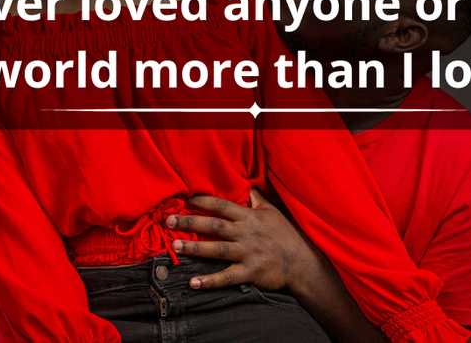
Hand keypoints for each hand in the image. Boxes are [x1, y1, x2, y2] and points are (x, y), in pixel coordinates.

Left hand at [165, 189, 313, 290]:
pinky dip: (210, 281)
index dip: (203, 202)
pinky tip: (193, 282)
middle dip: (190, 222)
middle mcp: (245, 233)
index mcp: (249, 217)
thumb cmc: (286, 235)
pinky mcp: (249, 272)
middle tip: (169, 221)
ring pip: (216, 249)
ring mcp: (247, 253)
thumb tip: (248, 187)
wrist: (302, 262)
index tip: (185, 200)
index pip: (222, 206)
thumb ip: (257, 200)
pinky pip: (227, 276)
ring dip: (195, 248)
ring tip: (175, 246)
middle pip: (214, 226)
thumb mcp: (273, 212)